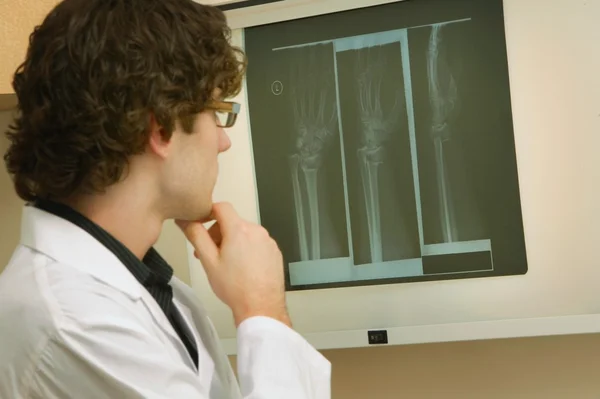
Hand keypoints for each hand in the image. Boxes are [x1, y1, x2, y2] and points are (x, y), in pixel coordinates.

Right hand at [176, 202, 290, 327]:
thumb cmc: (234, 286)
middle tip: (209, 254)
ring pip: (245, 233)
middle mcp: (257, 230)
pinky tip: (243, 269)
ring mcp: (268, 241)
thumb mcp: (208, 261)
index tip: (201, 225)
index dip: (208, 213)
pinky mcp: (275, 252)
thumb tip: (185, 220)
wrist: (261, 306)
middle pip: (233, 222)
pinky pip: (257, 243)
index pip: (222, 207)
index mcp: (239, 229)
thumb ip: (196, 236)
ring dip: (233, 243)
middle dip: (218, 234)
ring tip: (226, 265)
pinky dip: (247, 250)